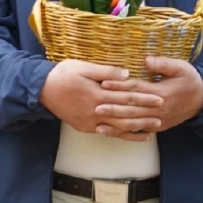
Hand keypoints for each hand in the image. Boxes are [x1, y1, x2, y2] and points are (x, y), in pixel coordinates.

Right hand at [39, 59, 162, 140]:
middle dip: (146, 114)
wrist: (40, 90)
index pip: (126, 96)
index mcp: (97, 94)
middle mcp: (96, 110)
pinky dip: (123, 135)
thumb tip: (126, 74)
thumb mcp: (82, 67)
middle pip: (126, 113)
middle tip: (163, 113)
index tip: (159, 98)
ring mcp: (90, 121)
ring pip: (119, 127)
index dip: (144, 98)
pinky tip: (134, 134)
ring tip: (154, 126)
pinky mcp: (85, 127)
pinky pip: (108, 133)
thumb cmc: (61, 75)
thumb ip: (105, 71)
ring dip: (138, 127)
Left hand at [96, 57, 202, 135]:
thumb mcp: (180, 68)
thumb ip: (163, 64)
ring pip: (134, 123)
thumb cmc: (189, 80)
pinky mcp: (158, 126)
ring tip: (98, 123)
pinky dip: (124, 133)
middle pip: (132, 108)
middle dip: (113, 108)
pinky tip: (110, 133)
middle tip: (95, 107)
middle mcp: (158, 108)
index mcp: (161, 92)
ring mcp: (158, 120)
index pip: (136, 88)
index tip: (103, 83)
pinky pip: (139, 130)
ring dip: (116, 124)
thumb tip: (146, 60)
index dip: (119, 86)